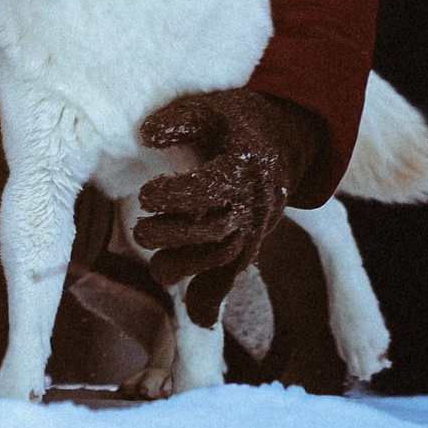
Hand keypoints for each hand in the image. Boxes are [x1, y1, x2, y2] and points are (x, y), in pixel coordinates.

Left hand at [132, 88, 323, 327]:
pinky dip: (217, 298)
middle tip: (141, 230)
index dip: (177, 195)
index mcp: (244, 166)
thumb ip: (179, 119)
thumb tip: (146, 134)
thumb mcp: (210, 108)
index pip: (211, 188)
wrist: (286, 138)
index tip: (146, 194)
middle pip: (217, 231)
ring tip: (156, 270)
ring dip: (189, 269)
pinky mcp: (251, 242)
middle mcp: (254, 203)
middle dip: (175, 236)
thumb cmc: (237, 121)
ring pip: (226, 259)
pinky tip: (199, 320)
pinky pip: (236, 275)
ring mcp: (256, 227)